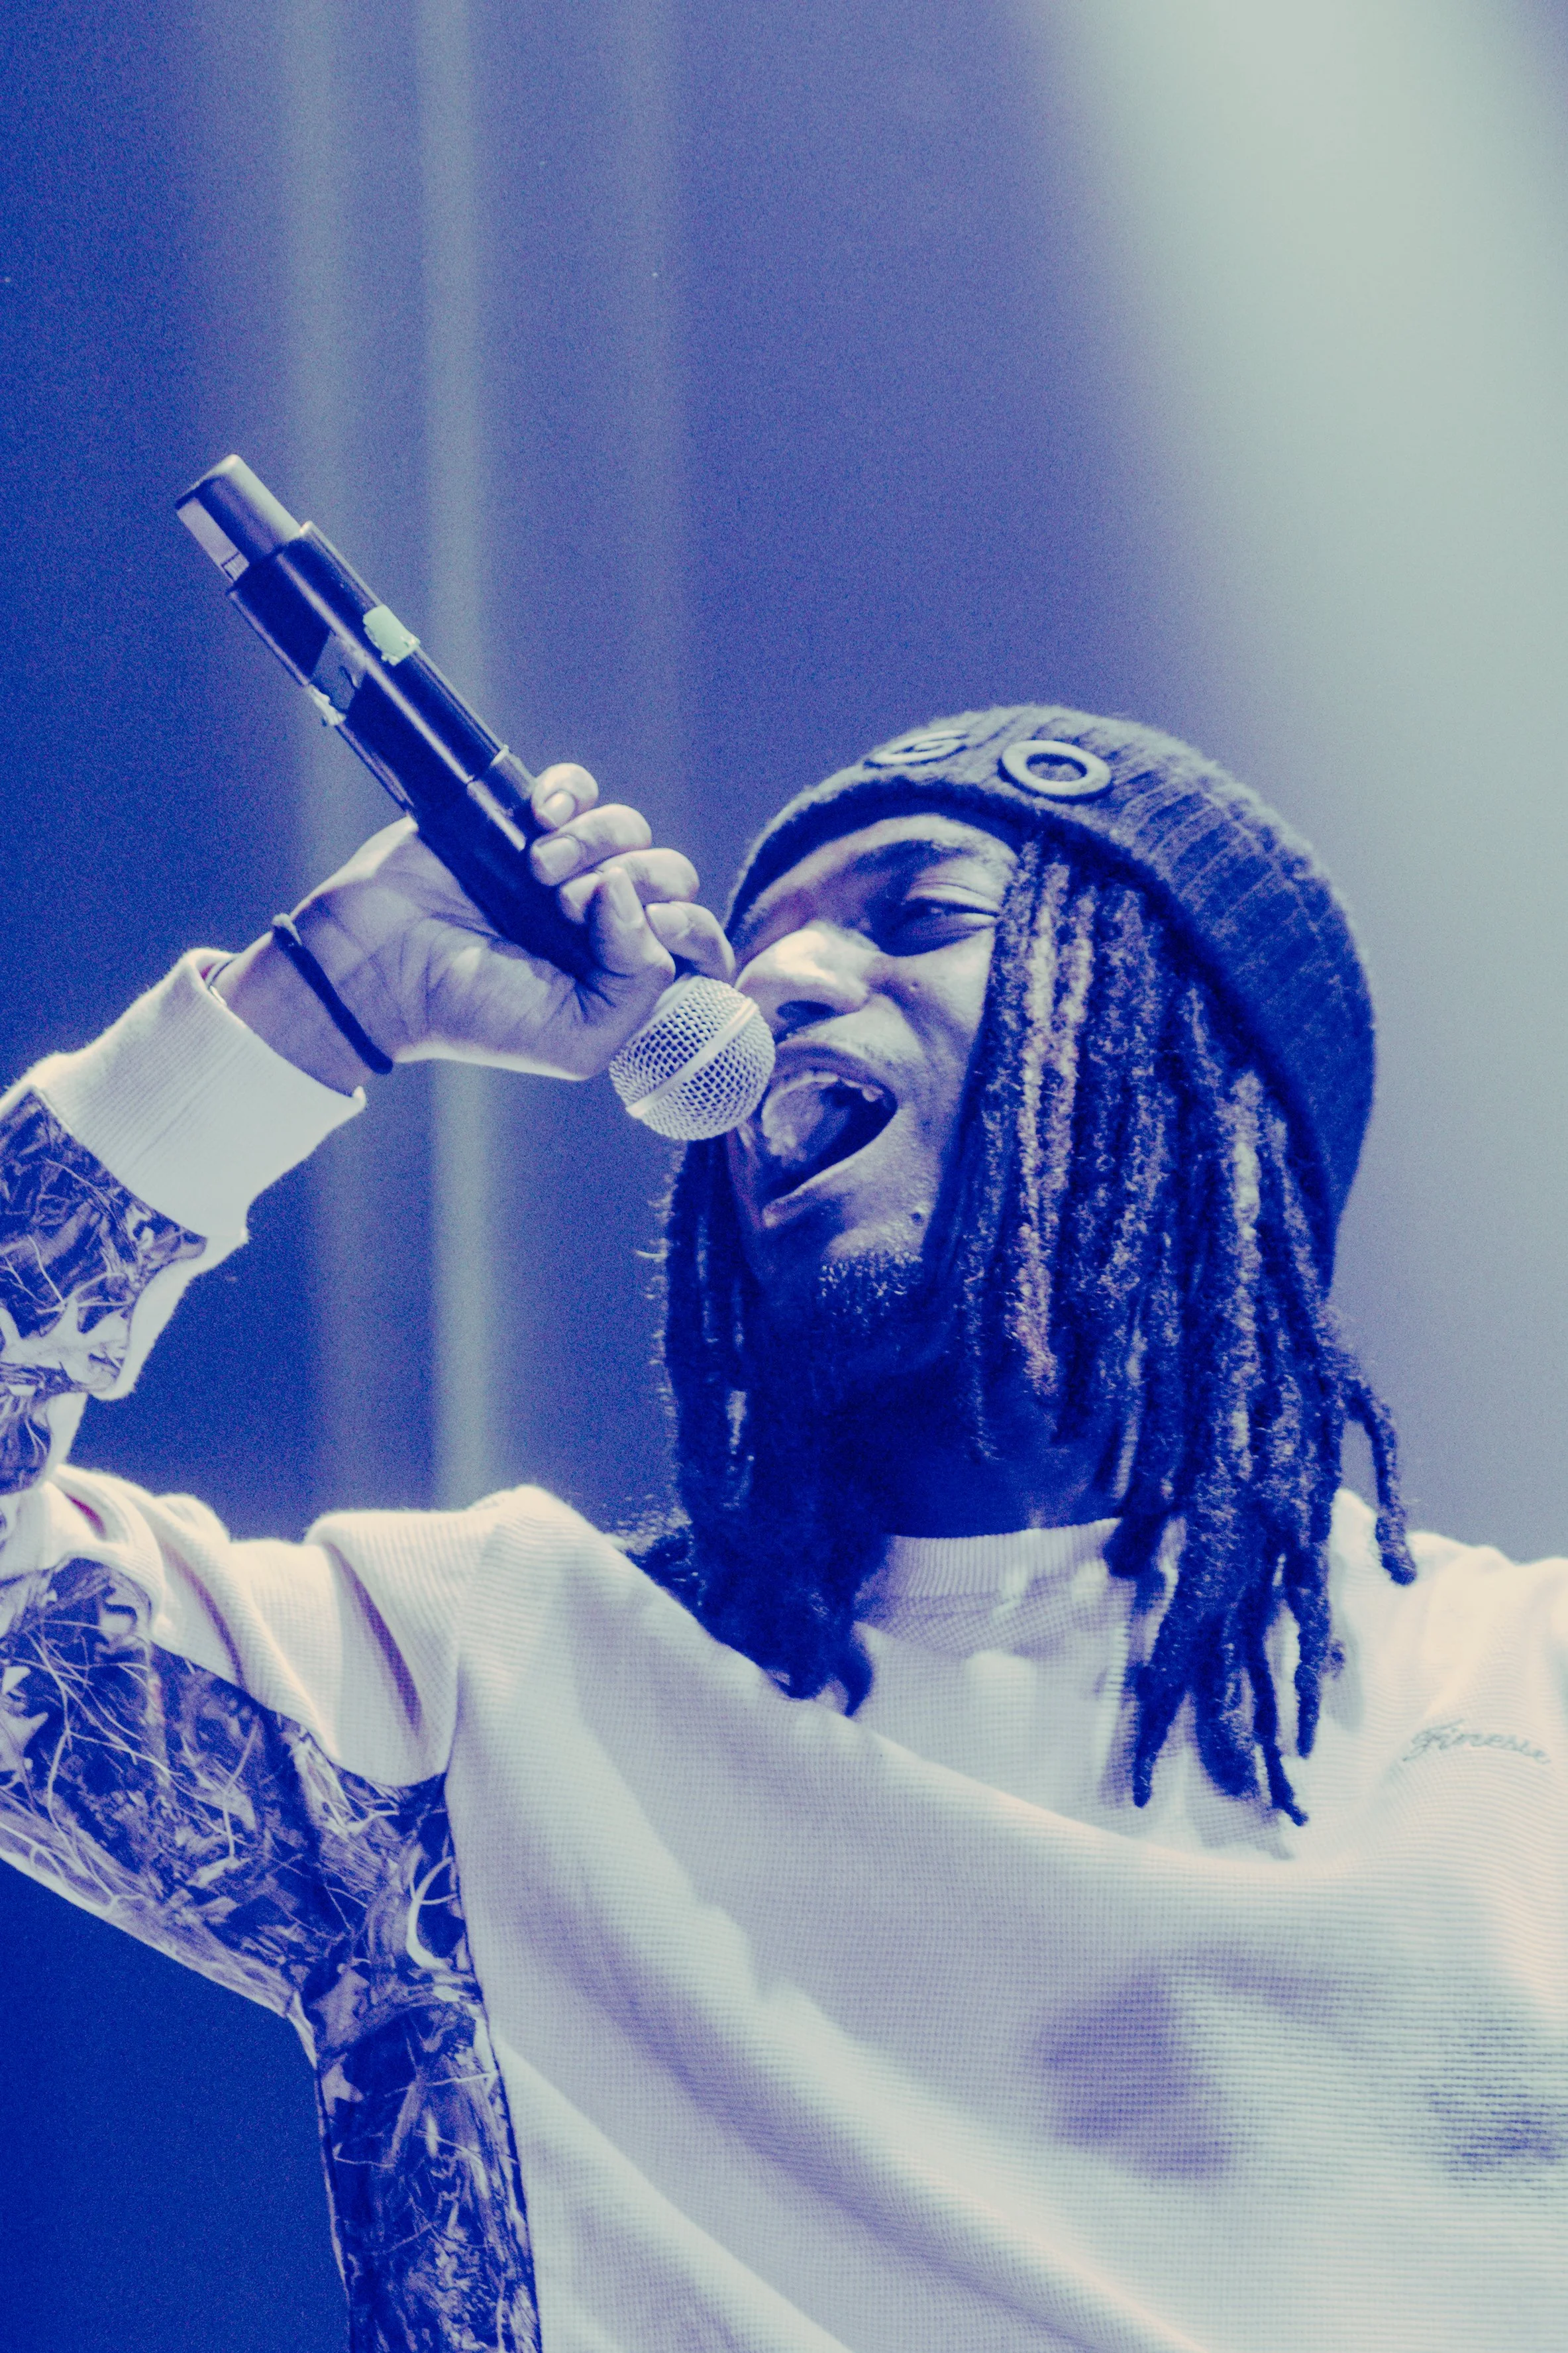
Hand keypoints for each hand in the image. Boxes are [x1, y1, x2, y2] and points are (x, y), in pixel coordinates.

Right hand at [214, 764, 733, 1090]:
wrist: (380, 965)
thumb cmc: (472, 1014)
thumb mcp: (579, 1040)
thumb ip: (639, 987)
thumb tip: (630, 894)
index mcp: (624, 976)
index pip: (699, 940)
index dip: (692, 928)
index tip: (652, 931)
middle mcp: (603, 923)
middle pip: (673, 876)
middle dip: (638, 883)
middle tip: (570, 906)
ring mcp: (565, 869)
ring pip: (630, 828)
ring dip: (595, 841)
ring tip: (538, 868)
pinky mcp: (523, 823)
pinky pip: (580, 787)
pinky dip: (570, 792)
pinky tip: (538, 815)